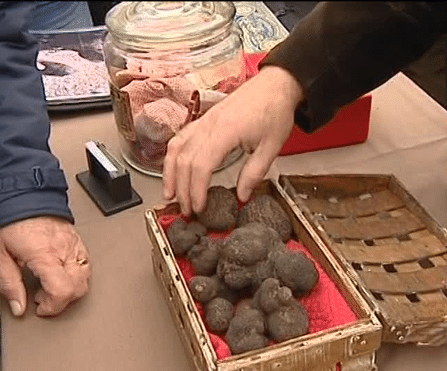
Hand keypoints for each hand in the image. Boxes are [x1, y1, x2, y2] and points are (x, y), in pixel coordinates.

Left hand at [0, 216, 90, 316]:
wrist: (21, 195)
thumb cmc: (8, 221)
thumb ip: (9, 284)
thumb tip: (19, 307)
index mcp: (44, 254)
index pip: (62, 290)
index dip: (52, 307)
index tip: (40, 308)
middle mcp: (64, 250)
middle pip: (78, 287)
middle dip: (61, 301)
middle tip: (42, 299)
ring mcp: (74, 244)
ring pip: (86, 277)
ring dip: (71, 289)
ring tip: (50, 286)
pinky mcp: (78, 241)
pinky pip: (86, 264)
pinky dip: (77, 276)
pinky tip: (60, 273)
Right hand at [162, 65, 304, 215]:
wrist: (275, 84)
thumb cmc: (274, 110)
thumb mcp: (272, 146)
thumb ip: (254, 173)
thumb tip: (241, 196)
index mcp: (226, 132)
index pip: (201, 166)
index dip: (196, 190)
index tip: (199, 207)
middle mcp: (209, 125)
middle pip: (185, 161)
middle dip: (183, 189)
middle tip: (187, 210)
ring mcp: (203, 121)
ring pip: (176, 149)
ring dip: (170, 174)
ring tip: (170, 194)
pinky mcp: (203, 120)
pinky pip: (180, 139)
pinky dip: (172, 157)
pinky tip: (172, 170)